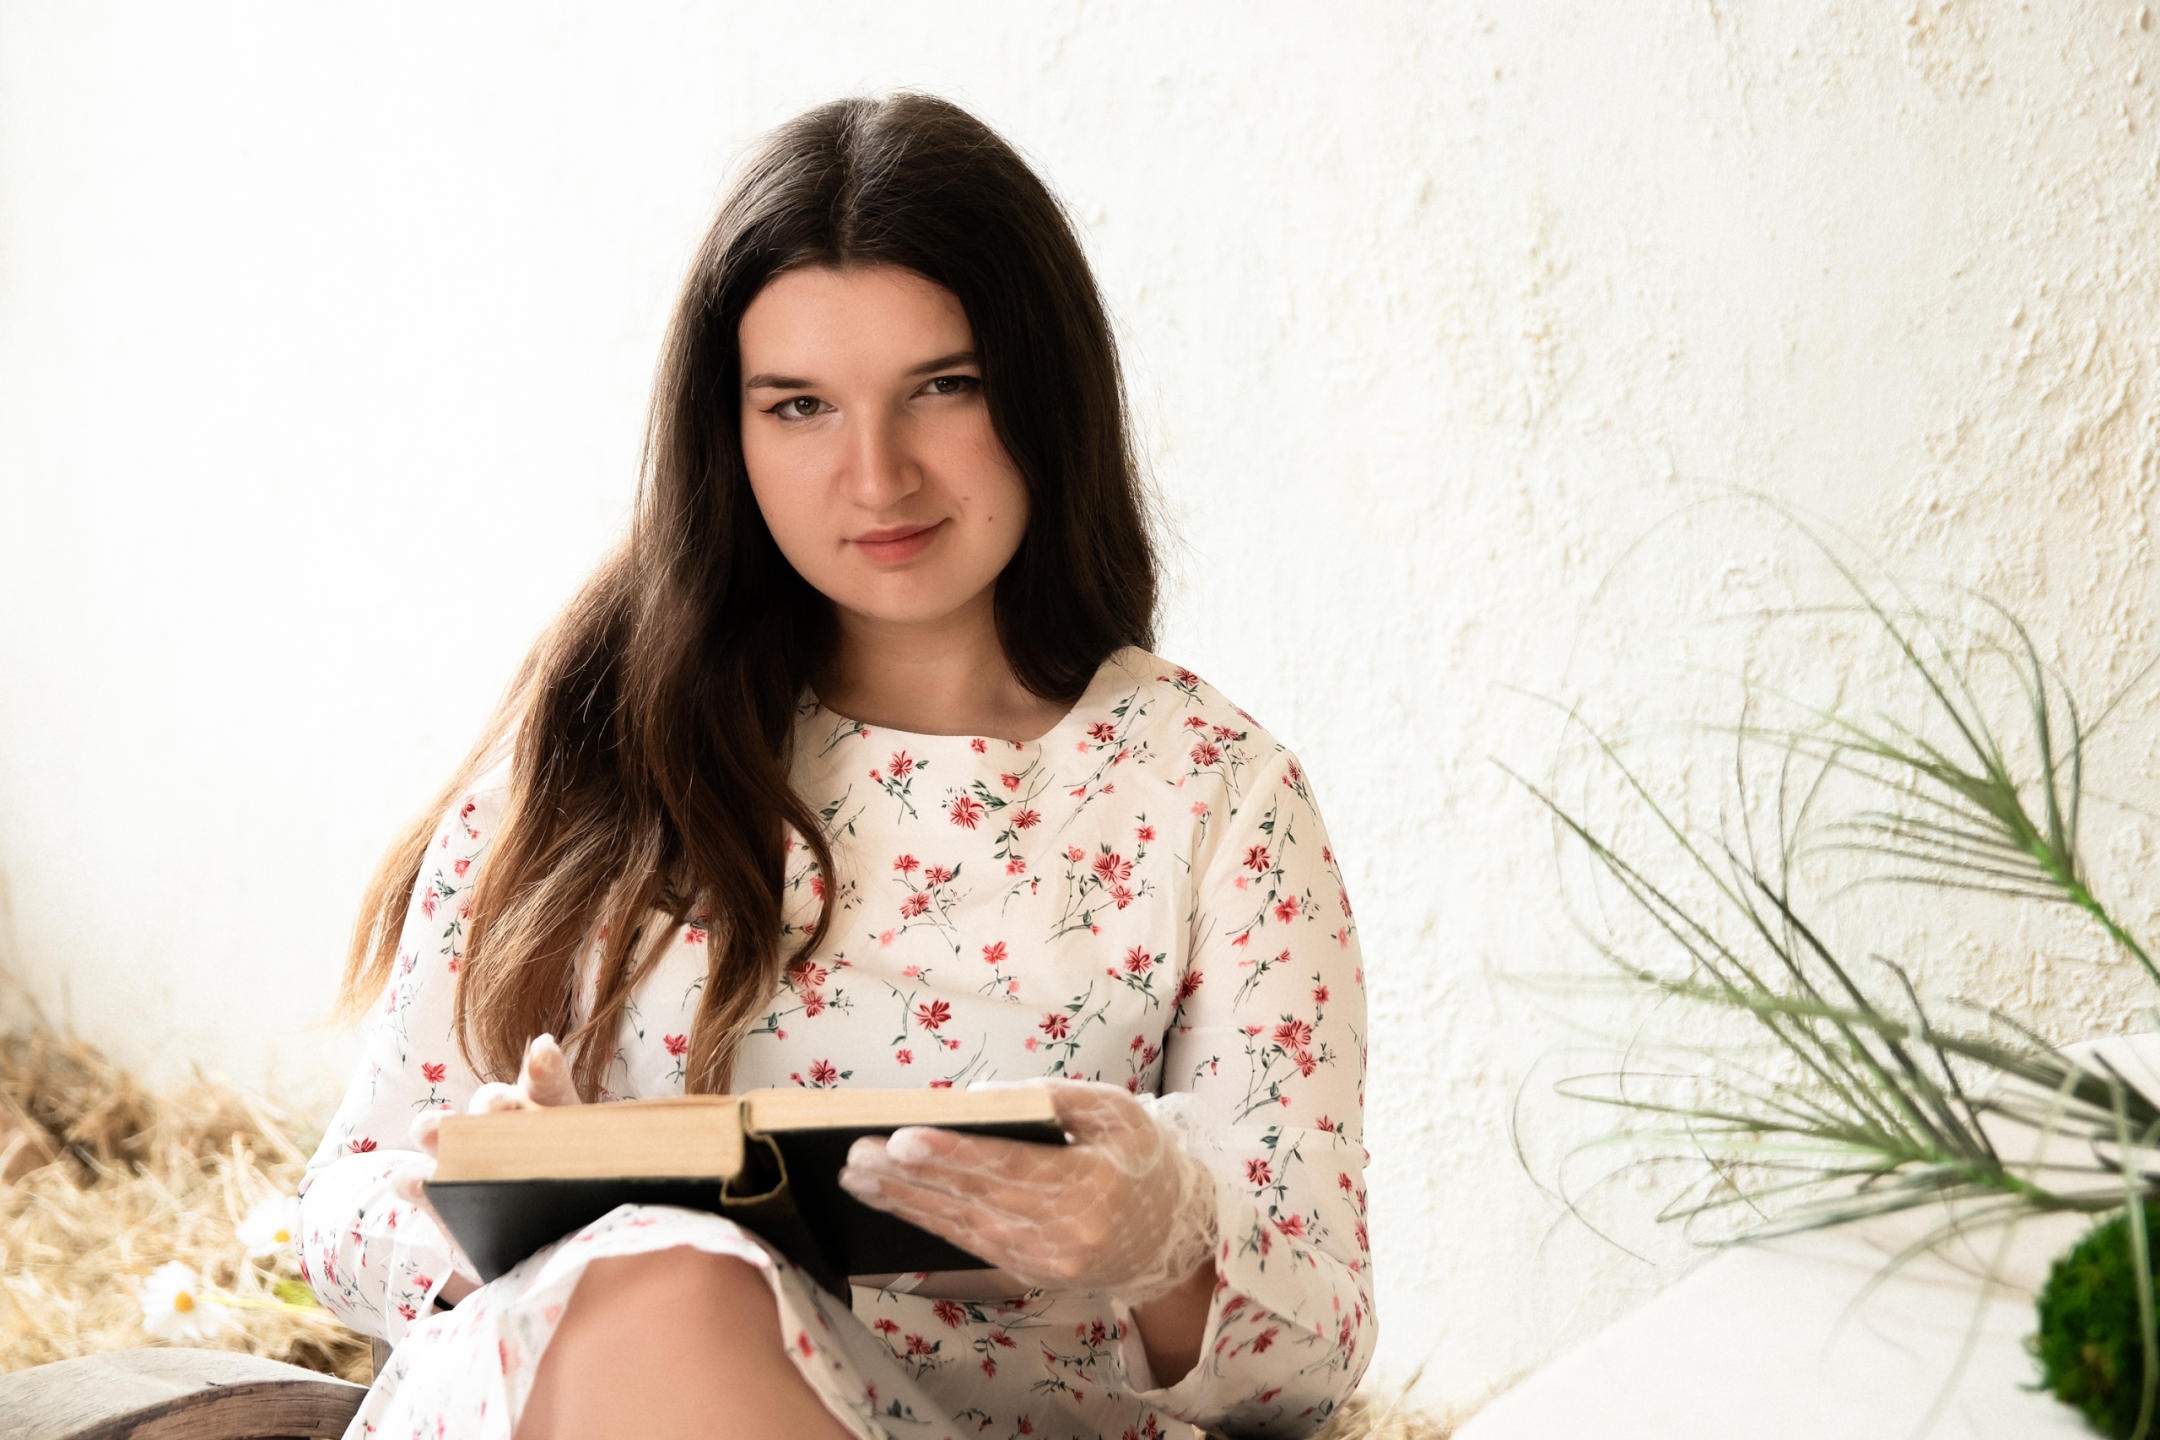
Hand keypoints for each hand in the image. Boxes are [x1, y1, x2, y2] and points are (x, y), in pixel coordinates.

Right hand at [391, 1033, 581, 1302]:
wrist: (544, 1241)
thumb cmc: (574, 1191)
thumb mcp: (593, 1167)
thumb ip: (594, 1152)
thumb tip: (590, 1130)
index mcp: (548, 1108)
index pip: (548, 1082)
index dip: (545, 1066)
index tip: (544, 1051)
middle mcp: (500, 1121)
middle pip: (493, 1103)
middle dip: (493, 1104)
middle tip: (494, 1108)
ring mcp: (462, 1155)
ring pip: (443, 1131)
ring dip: (438, 1129)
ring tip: (434, 1131)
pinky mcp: (437, 1196)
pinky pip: (418, 1184)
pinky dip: (413, 1183)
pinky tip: (413, 1182)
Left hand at [836, 1078, 1219, 1304]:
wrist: (1171, 1238)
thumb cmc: (1142, 1160)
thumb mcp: (1115, 1111)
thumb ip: (1054, 1098)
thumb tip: (980, 1099)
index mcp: (1092, 1184)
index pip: (1010, 1168)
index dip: (953, 1155)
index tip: (902, 1139)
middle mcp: (1066, 1233)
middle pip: (974, 1200)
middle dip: (909, 1178)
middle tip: (857, 1155)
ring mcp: (1043, 1261)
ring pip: (961, 1227)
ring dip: (904, 1201)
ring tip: (857, 1176)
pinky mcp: (1027, 1273)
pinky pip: (968, 1243)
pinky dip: (926, 1220)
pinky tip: (892, 1200)